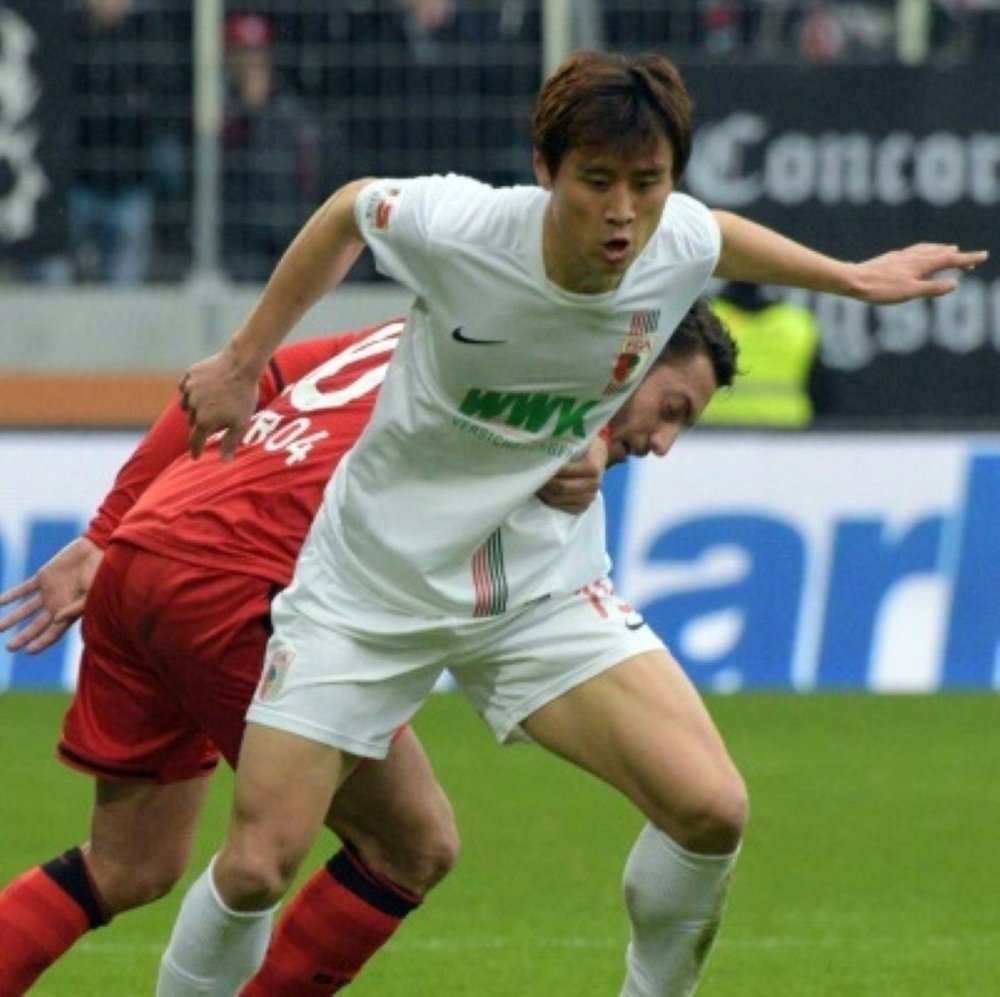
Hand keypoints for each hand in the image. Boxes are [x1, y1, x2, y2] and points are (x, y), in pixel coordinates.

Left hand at [0, 537, 101, 652]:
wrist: (97, 549)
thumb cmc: (100, 574)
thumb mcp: (92, 594)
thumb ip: (75, 608)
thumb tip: (55, 620)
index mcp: (69, 612)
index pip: (53, 633)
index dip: (42, 642)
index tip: (28, 651)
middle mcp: (57, 605)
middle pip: (37, 625)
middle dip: (23, 637)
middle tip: (9, 647)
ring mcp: (49, 591)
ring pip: (27, 609)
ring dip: (12, 619)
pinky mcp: (43, 577)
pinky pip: (24, 589)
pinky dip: (12, 595)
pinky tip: (0, 602)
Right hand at [178, 347, 258, 458]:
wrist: (240, 364)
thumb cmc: (243, 396)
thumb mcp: (241, 423)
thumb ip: (230, 443)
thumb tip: (224, 462)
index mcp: (204, 421)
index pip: (195, 441)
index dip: (196, 450)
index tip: (195, 457)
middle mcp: (192, 406)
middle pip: (193, 422)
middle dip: (202, 424)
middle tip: (215, 420)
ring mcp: (189, 389)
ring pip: (187, 404)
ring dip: (195, 407)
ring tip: (210, 403)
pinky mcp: (189, 375)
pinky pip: (186, 387)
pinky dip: (192, 391)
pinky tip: (204, 389)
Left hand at [536, 436, 608, 513]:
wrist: (598, 456)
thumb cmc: (584, 446)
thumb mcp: (578, 441)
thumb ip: (564, 446)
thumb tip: (539, 449)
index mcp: (591, 468)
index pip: (563, 472)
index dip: (547, 470)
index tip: (534, 464)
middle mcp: (593, 485)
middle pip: (560, 488)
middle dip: (543, 483)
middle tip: (531, 476)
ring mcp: (589, 497)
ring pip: (558, 500)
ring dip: (544, 493)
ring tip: (535, 483)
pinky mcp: (583, 507)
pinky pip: (562, 509)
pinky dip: (550, 501)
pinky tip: (544, 492)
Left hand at [851, 244, 988, 303]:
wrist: (853, 280)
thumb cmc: (881, 289)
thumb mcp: (910, 292)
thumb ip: (932, 288)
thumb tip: (955, 284)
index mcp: (921, 264)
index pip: (950, 260)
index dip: (968, 259)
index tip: (983, 256)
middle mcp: (913, 257)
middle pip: (941, 253)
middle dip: (958, 257)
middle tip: (972, 261)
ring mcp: (902, 256)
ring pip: (927, 250)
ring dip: (942, 250)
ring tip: (951, 250)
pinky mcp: (891, 259)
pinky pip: (915, 251)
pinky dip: (925, 250)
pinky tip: (918, 254)